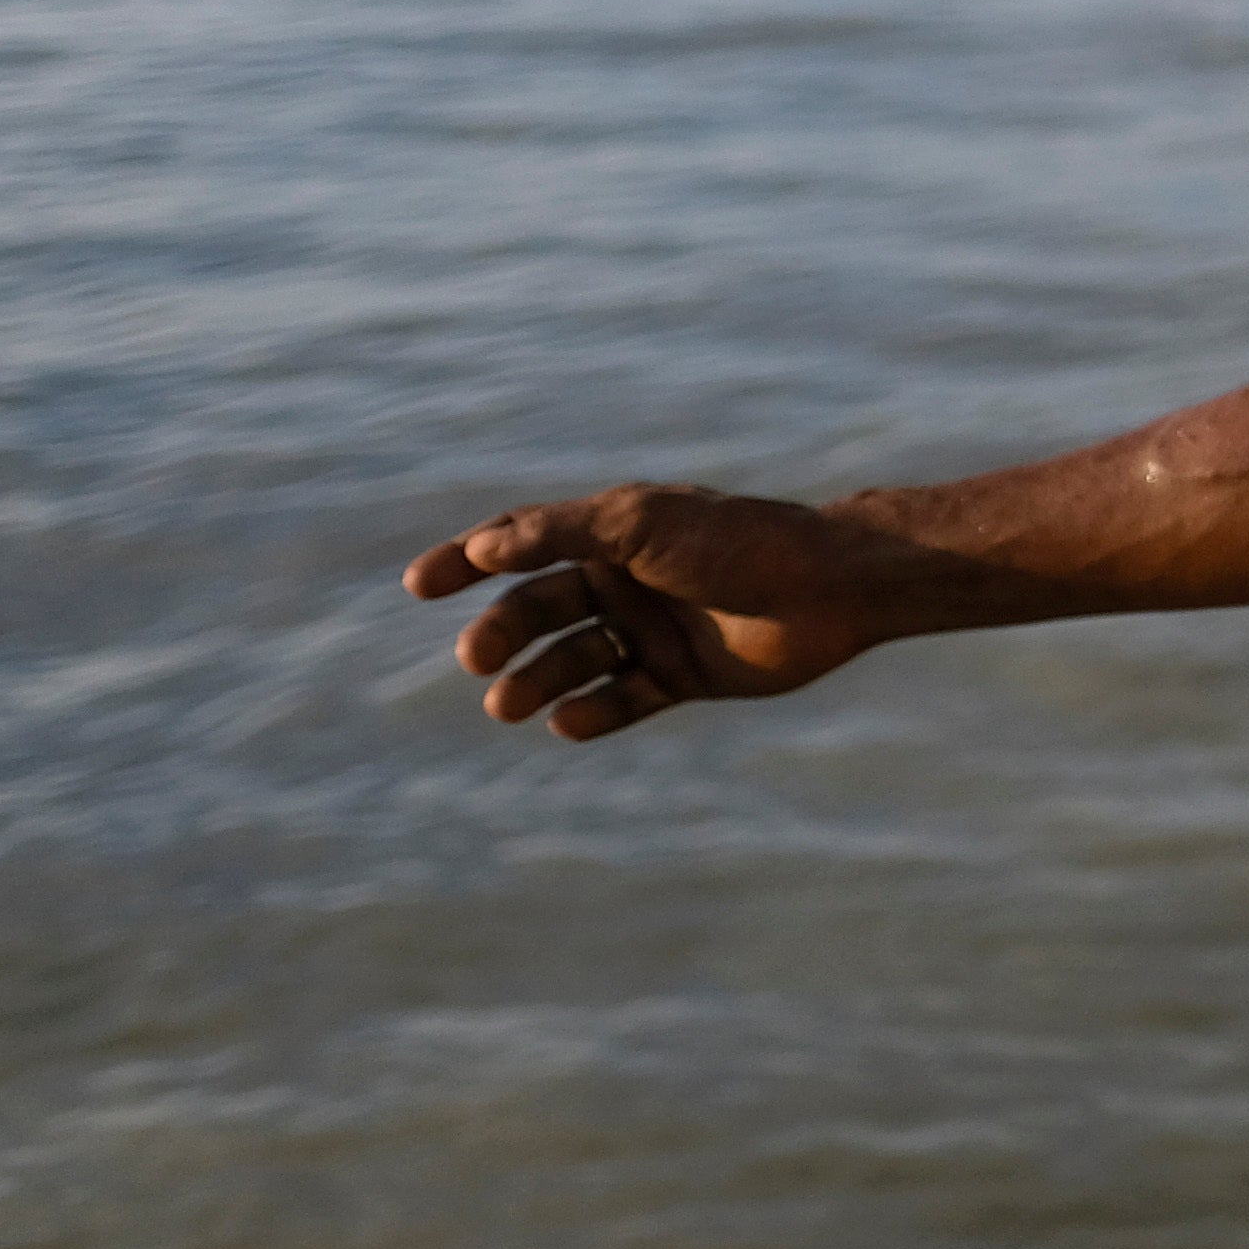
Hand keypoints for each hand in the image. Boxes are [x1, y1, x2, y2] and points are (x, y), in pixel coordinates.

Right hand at [404, 485, 923, 741]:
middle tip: (475, 658)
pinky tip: (566, 723)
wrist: (830, 587)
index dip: (466, 562)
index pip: (522, 543)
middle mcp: (627, 580)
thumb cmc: (737, 542)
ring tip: (507, 704)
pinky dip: (590, 714)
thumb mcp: (642, 525)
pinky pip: (621, 700)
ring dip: (535, 680)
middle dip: (503, 630)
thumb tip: (482, 546)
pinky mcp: (682, 676)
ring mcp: (653, 630)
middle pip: (541, 608)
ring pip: (574, 660)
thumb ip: (562, 532)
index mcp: (613, 532)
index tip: (419, 585)